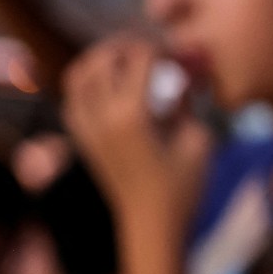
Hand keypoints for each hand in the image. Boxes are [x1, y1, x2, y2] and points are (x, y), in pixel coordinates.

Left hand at [62, 34, 211, 228]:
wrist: (152, 227)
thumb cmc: (183, 188)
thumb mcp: (198, 141)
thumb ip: (186, 102)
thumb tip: (179, 77)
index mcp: (131, 115)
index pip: (141, 57)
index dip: (162, 48)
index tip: (178, 55)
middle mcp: (101, 117)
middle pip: (104, 58)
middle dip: (128, 46)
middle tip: (151, 51)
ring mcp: (87, 129)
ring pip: (79, 75)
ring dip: (101, 61)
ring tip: (126, 62)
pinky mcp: (84, 140)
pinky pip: (74, 99)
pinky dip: (89, 85)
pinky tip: (112, 89)